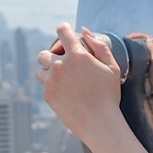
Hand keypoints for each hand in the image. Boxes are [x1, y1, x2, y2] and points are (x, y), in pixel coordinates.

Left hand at [36, 22, 122, 143]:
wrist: (99, 123)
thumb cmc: (108, 95)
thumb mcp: (112, 67)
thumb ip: (99, 45)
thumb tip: (84, 32)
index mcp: (77, 55)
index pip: (62, 31)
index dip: (64, 29)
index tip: (66, 32)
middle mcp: (60, 66)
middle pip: (45, 52)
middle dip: (53, 55)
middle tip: (65, 62)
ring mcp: (51, 81)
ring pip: (40, 69)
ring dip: (49, 71)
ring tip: (64, 78)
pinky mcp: (47, 95)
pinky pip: (45, 85)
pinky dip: (52, 86)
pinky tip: (67, 93)